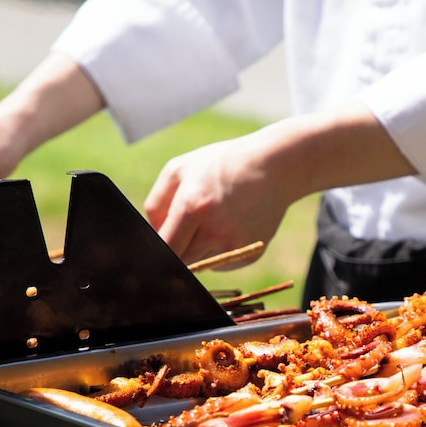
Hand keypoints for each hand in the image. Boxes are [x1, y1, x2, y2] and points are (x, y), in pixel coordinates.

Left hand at [144, 100, 417, 266]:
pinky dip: (221, 249)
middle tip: (182, 232)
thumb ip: (156, 204)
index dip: (155, 256)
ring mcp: (235, 246)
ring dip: (199, 249)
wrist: (275, 166)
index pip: (164, 250)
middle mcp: (214, 231)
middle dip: (176, 251)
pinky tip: (233, 224)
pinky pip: (224, 262)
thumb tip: (151, 235)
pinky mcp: (250, 254)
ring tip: (214, 219)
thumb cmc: (222, 163)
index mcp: (192, 208)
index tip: (149, 257)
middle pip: (182, 261)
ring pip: (202, 263)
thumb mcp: (180, 169)